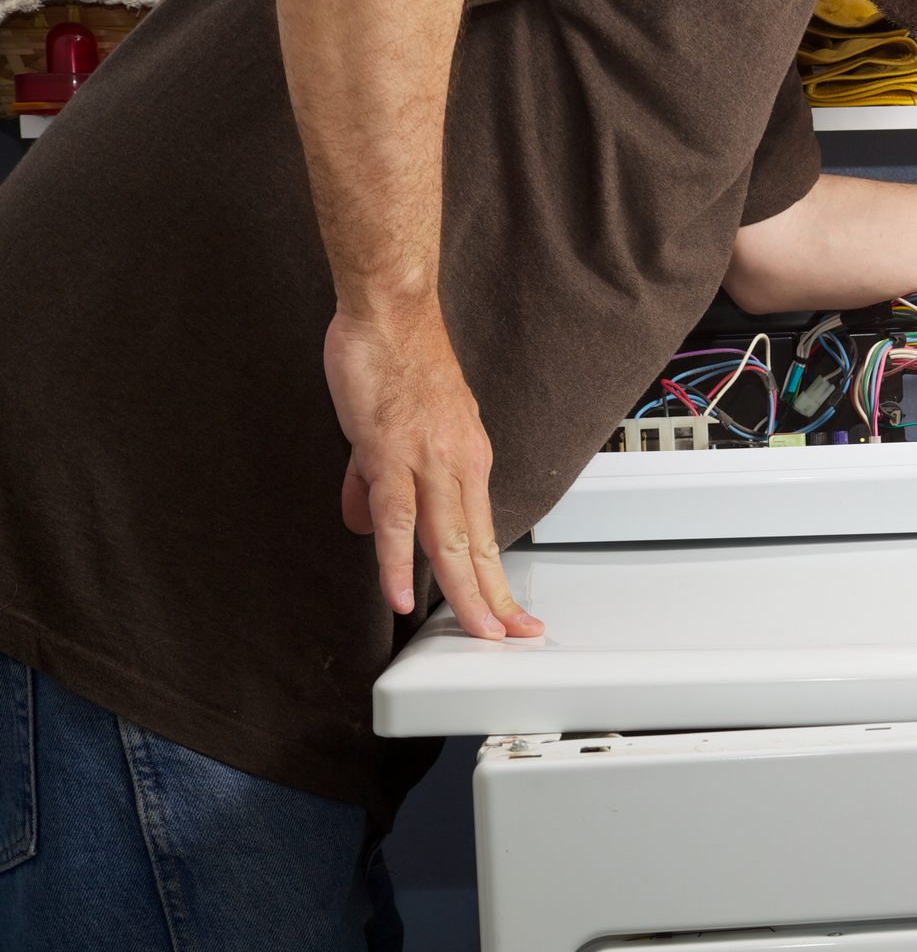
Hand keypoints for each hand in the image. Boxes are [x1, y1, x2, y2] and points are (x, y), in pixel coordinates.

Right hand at [323, 305, 541, 640]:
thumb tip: (370, 527)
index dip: (494, 577)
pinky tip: (401, 595)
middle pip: (478, 545)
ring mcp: (428, 461)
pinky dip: (399, 561)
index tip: (509, 614)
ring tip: (475, 633)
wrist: (389, 312)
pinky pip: (398, 518)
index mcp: (465, 460)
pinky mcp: (391, 453)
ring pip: (448, 539)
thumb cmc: (393, 360)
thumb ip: (377, 484)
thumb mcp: (391, 433)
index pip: (483, 532)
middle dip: (494, 598)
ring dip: (462, 592)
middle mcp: (458, 464)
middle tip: (511, 639)